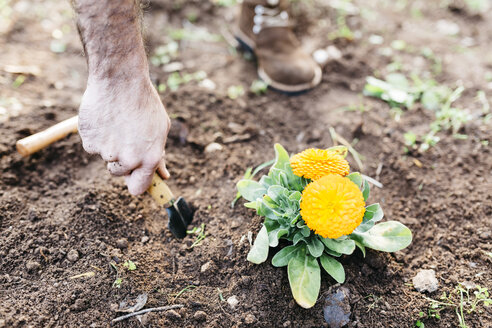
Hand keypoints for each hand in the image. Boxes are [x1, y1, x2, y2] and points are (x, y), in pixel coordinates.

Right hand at [78, 75, 170, 194]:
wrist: (120, 79)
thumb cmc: (144, 103)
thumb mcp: (159, 129)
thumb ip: (158, 156)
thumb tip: (163, 176)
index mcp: (149, 159)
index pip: (138, 188)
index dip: (136, 184)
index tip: (134, 178)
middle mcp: (128, 160)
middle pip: (118, 173)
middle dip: (122, 160)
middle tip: (126, 136)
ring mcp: (106, 152)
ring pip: (106, 157)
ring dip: (109, 146)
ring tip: (117, 122)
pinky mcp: (89, 142)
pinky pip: (92, 146)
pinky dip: (97, 136)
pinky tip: (104, 118)